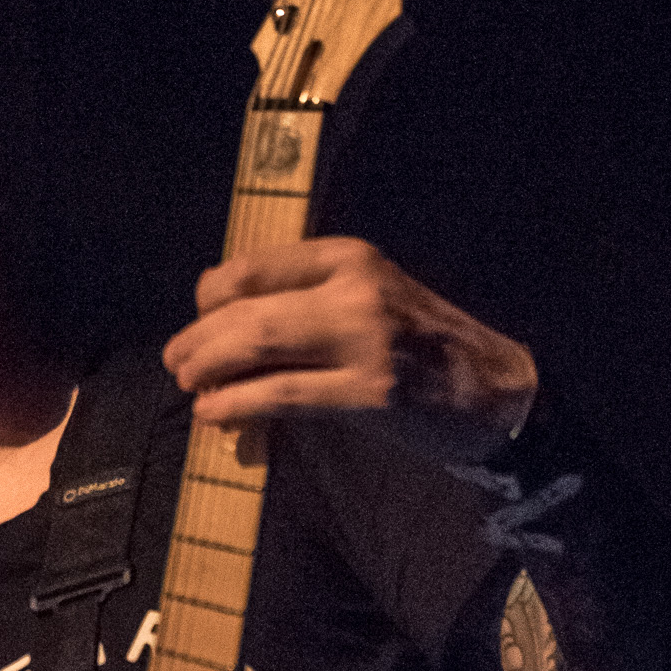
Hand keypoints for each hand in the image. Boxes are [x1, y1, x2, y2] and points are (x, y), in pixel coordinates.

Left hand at [162, 237, 536, 465]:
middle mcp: (354, 289)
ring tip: (190, 385)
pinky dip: (237, 404)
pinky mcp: (367, 393)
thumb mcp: (370, 296)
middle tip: (176, 360)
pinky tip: (214, 413)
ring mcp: (362, 340)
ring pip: (257, 346)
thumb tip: (229, 311)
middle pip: (246, 307)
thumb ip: (309, 297)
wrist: (495, 390)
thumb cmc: (424, 346)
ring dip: (210, 369)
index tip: (199, 319)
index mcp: (350, 257)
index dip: (211, 296)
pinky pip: (281, 395)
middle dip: (199, 337)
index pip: (254, 265)